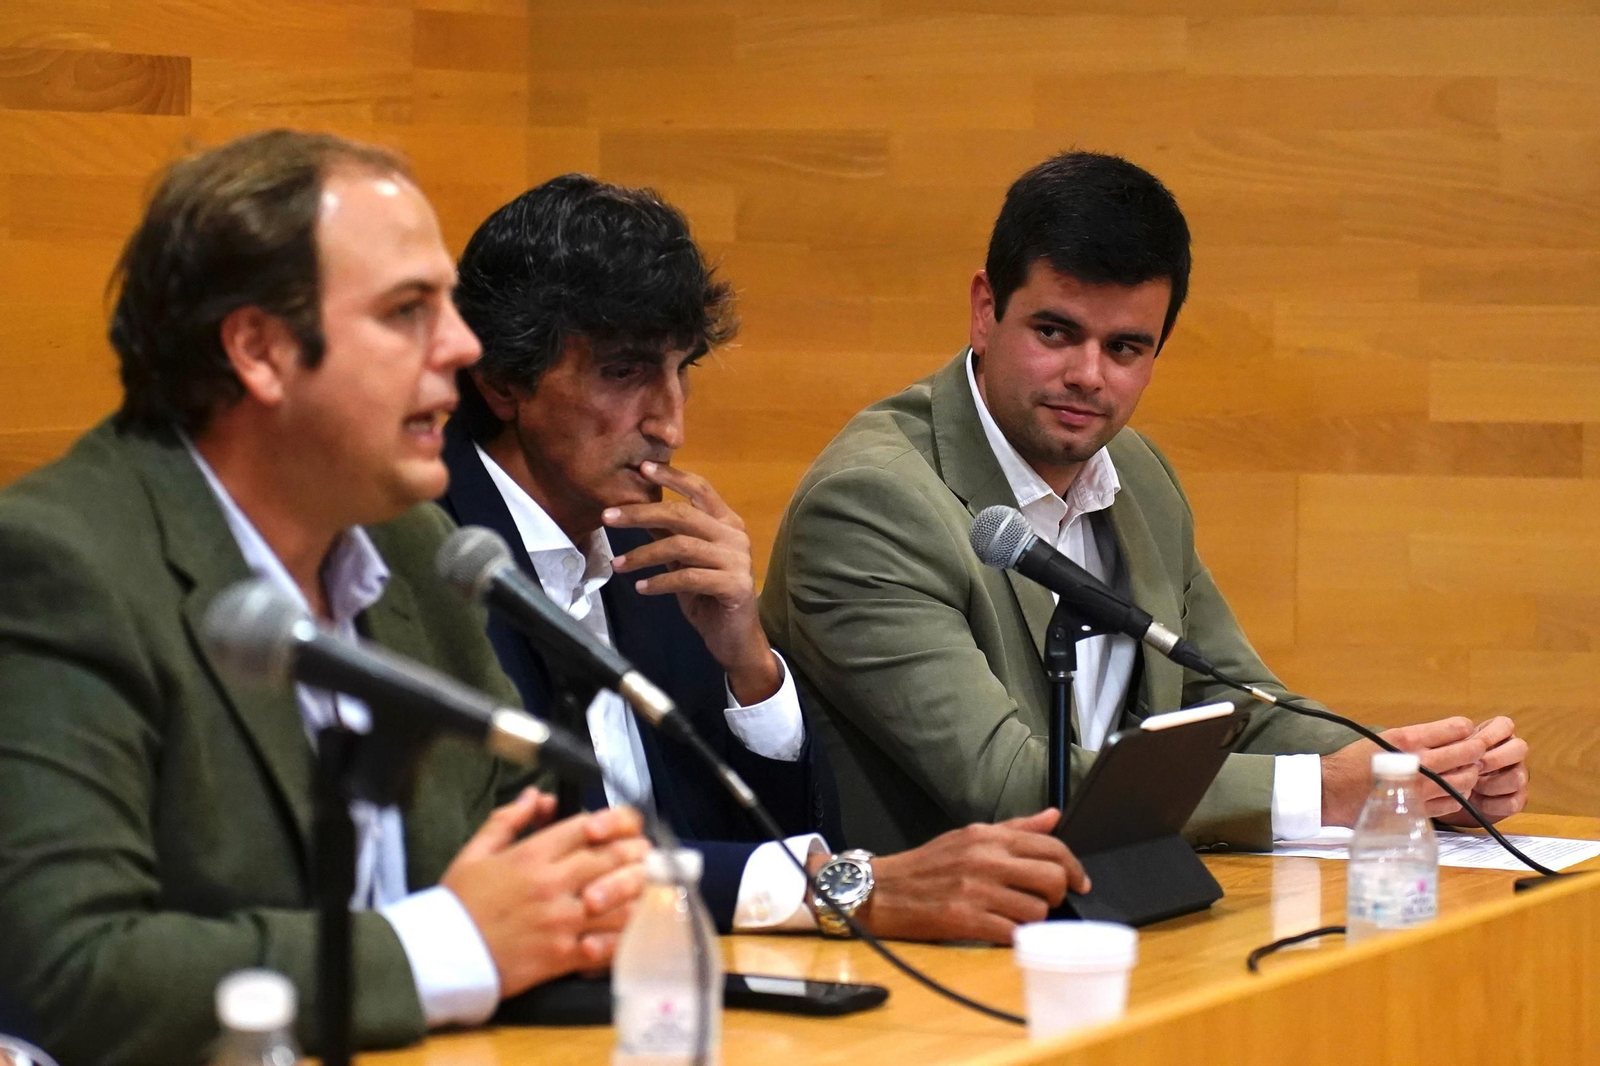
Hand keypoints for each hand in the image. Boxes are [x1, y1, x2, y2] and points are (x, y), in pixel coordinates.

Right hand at [440, 789, 649, 996]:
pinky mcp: (561, 956)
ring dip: (638, 894)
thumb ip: (510, 819)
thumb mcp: (476, 851)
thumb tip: (538, 795)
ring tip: (649, 889)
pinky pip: (605, 945)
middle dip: (637, 854)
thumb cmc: (459, 904)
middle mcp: (551, 884)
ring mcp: (559, 921)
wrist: (442, 955)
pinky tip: (630, 930)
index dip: (616, 822)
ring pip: (619, 902)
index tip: (627, 828)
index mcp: (532, 855)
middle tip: (648, 854)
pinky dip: (623, 937)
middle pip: (612, 859)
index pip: (588, 827)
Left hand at [606, 461, 780, 703]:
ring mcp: (738, 560)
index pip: (700, 489)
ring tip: (618, 565)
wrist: (736, 638)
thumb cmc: (709, 596)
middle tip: (607, 517)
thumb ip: (670, 534)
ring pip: (681, 545)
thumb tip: (639, 510)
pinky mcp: (734, 585)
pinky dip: (660, 582)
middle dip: (640, 513)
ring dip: (643, 554)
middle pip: (682, 514)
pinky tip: (641, 587)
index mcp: (727, 522)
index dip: (672, 477)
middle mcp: (735, 535)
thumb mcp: (685, 561)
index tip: (642, 468)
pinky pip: (688, 577)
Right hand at [856, 808, 1090, 944]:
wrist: (883, 890)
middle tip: (1045, 900)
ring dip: (1033, 918)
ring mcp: (976, 891)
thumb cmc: (928, 865)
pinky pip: (1013, 933)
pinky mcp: (965, 920)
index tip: (1079, 882)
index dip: (1074, 867)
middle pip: (1052, 878)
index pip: (1051, 847)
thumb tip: (1053, 816)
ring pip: (1037, 910)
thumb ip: (1015, 828)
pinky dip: (1014, 936)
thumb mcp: (969, 836)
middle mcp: (986, 860)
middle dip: (1057, 894)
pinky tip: (1001, 930)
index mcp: (989, 837)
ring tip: (1016, 916)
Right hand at [1320, 716, 1491, 826]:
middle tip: (1472, 752)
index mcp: (1408, 740)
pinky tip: (1451, 790)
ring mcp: (1422, 789)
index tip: (1463, 733)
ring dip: (1470, 774)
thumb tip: (1453, 737)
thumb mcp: (1384, 737)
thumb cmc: (1356, 760)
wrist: (1333, 790)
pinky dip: (1459, 795)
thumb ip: (1418, 737)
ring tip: (1462, 771)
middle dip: (1476, 751)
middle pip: (1469, 754)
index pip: (1458, 728)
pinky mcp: (1420, 810)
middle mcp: (1419, 763)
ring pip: (1467, 780)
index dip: (1466, 729)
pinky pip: (1454, 802)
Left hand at [1435, 716, 1530, 826]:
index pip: (1506, 725)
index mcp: (1496, 735)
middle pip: (1520, 748)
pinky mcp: (1516, 799)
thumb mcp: (1447, 751)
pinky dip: (1493, 804)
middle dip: (1495, 759)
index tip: (1473, 745)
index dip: (1490, 735)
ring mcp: (1517, 775)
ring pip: (1519, 776)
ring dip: (1492, 784)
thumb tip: (1455, 747)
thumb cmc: (1447, 764)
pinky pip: (1514, 802)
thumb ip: (1454, 745)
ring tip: (1472, 787)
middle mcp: (1510, 753)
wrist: (1447, 794)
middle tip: (1474, 767)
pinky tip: (1476, 803)